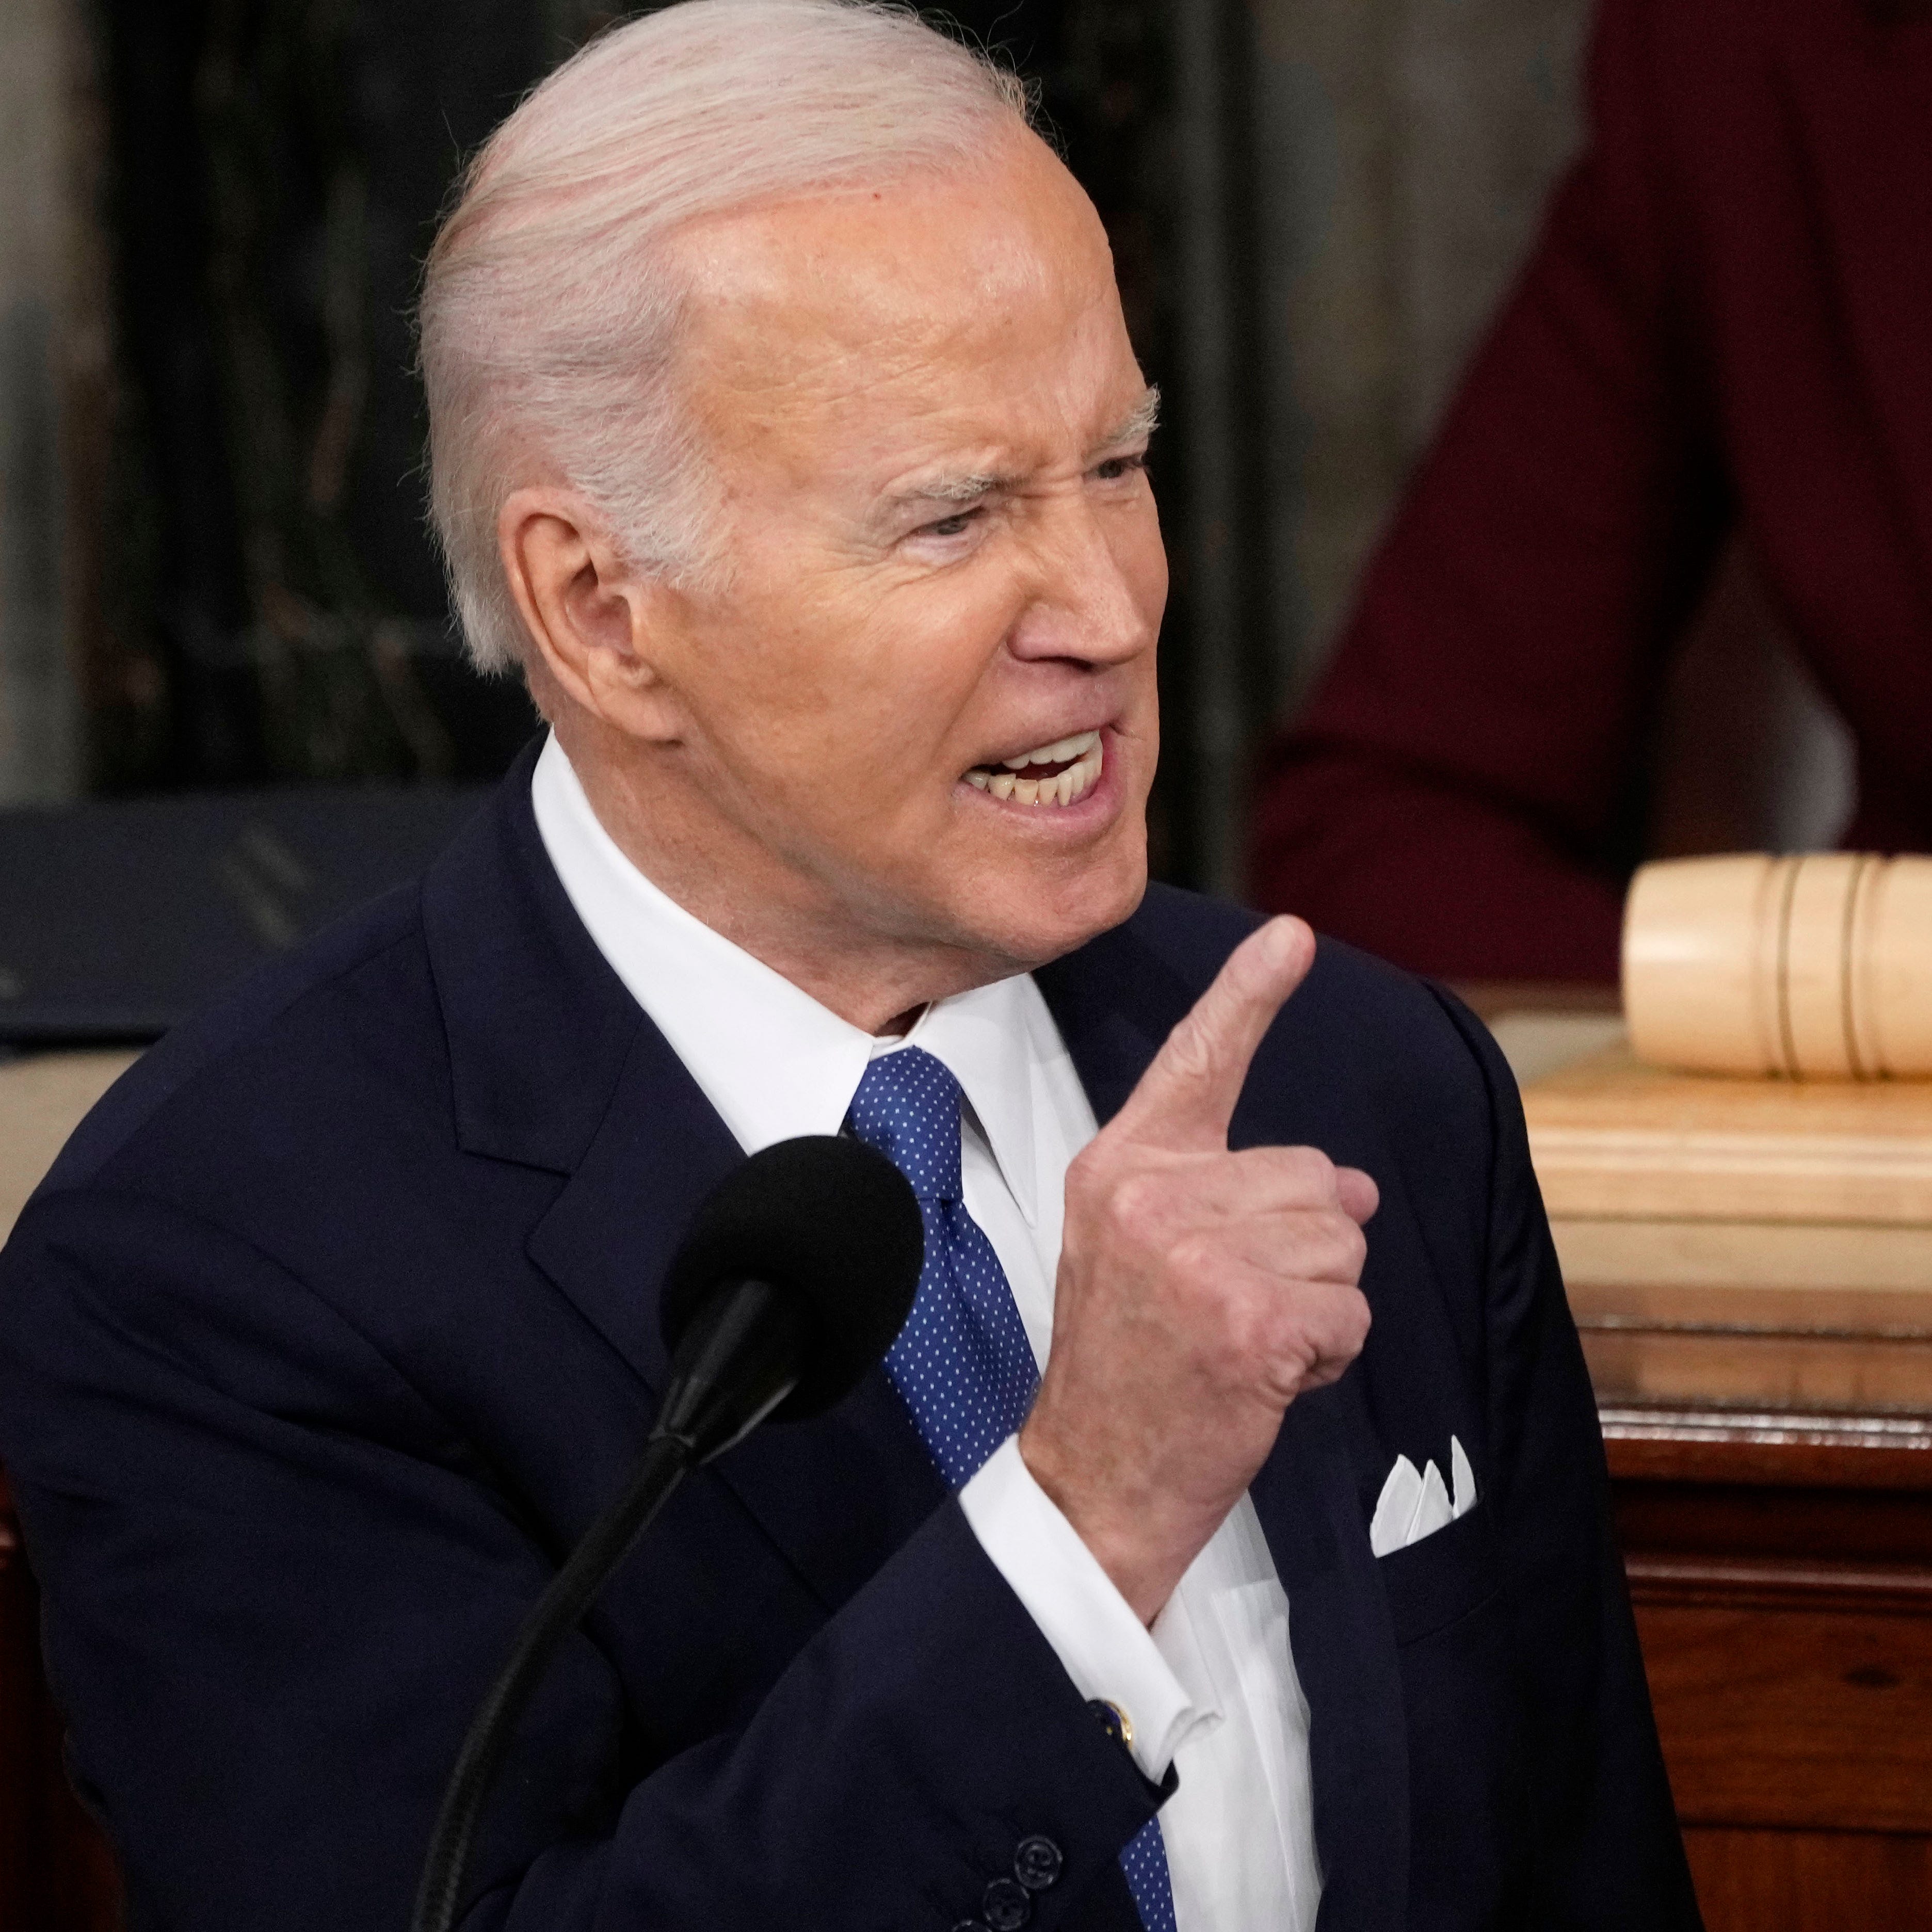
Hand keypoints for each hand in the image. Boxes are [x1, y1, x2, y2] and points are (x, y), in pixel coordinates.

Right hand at [1021, 916, 1376, 1623]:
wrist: (1093, 1478)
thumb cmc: (1127, 1365)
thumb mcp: (1147, 1251)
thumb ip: (1237, 1195)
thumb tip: (1353, 1185)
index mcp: (1121, 1166)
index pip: (1196, 1062)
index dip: (1250, 995)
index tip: (1291, 938)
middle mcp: (1152, 1196)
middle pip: (1312, 1175)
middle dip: (1304, 1248)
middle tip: (1233, 1308)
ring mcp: (1195, 1256)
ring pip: (1341, 1241)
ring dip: (1318, 1303)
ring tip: (1246, 1341)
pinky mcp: (1247, 1320)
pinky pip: (1350, 1311)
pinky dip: (1330, 1355)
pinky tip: (1266, 1378)